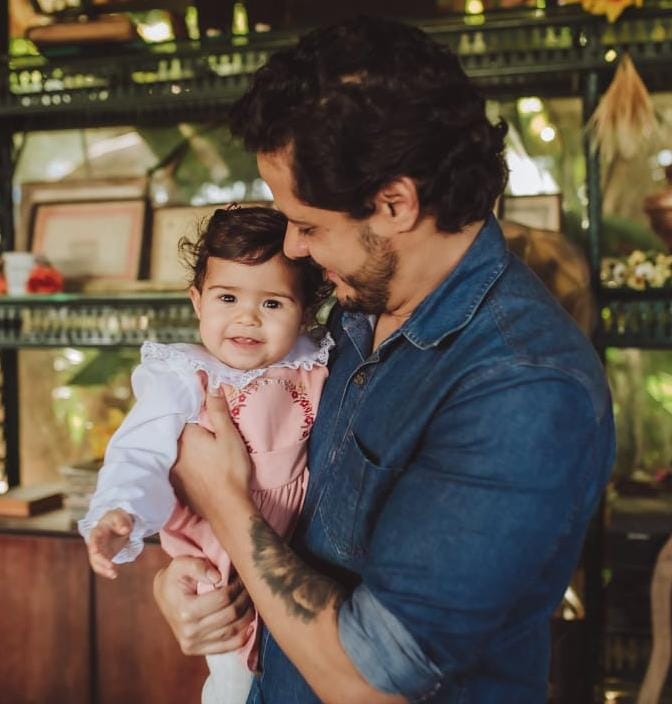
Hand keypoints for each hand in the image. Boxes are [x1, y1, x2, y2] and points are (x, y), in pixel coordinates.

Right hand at [87, 508, 132, 578]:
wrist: (118, 522)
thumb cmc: (117, 518)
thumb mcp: (119, 516)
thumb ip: (122, 523)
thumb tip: (125, 530)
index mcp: (97, 531)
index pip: (94, 539)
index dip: (94, 545)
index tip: (95, 551)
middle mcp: (95, 543)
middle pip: (94, 554)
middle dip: (101, 561)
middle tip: (111, 566)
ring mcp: (99, 551)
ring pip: (97, 563)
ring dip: (103, 569)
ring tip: (113, 574)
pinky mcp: (105, 556)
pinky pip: (103, 565)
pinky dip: (107, 571)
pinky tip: (114, 575)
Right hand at [153, 556, 254, 655]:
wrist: (163, 596)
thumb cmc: (174, 578)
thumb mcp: (180, 564)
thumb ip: (198, 566)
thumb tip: (218, 577)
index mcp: (185, 611)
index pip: (223, 598)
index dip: (237, 585)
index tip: (240, 576)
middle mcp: (189, 632)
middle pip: (231, 614)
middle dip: (244, 597)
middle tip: (248, 585)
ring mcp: (193, 644)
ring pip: (233, 631)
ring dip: (247, 614)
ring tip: (249, 598)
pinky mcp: (198, 650)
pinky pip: (229, 647)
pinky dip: (243, 636)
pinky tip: (250, 624)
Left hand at [172, 392, 253, 522]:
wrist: (227, 508)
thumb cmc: (231, 470)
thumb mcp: (228, 436)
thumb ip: (217, 410)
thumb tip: (210, 386)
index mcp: (184, 435)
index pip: (184, 411)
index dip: (193, 401)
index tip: (199, 387)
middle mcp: (173, 451)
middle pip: (178, 429)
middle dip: (187, 420)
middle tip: (198, 412)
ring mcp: (172, 469)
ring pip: (175, 447)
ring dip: (183, 441)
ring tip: (196, 435)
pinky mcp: (176, 484)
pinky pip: (176, 463)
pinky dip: (183, 457)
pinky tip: (193, 459)